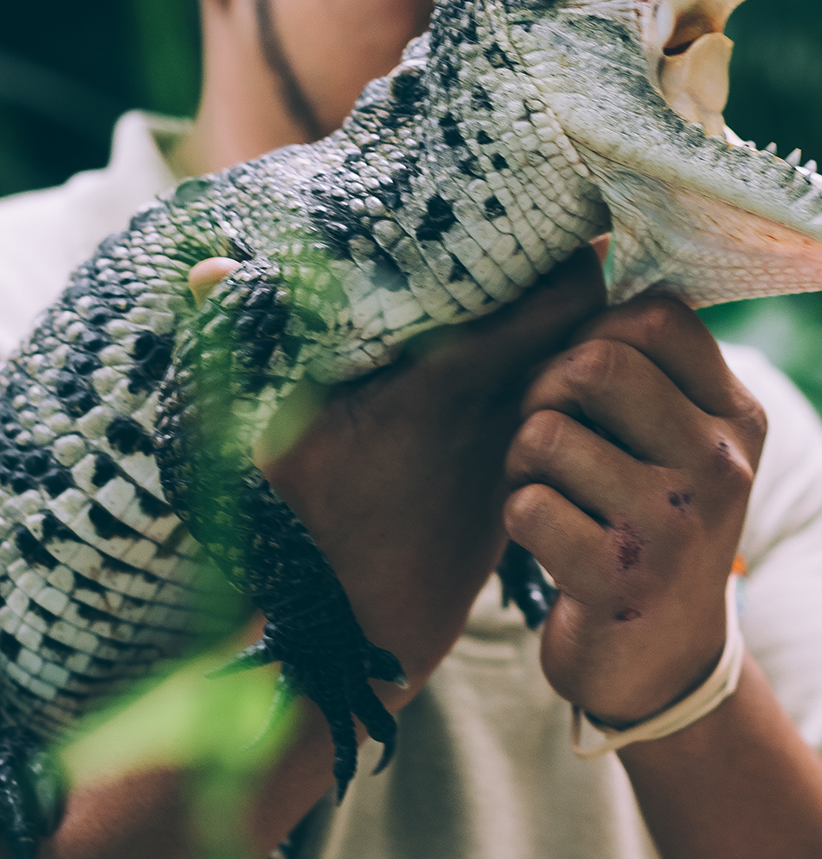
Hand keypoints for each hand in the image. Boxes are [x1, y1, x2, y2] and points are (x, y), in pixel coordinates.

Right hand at [254, 248, 605, 698]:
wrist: (354, 643)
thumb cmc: (307, 534)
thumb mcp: (268, 436)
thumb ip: (250, 341)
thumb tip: (204, 268)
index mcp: (453, 384)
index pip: (559, 295)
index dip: (572, 250)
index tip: (567, 215)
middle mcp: (501, 415)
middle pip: (580, 325)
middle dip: (577, 282)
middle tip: (566, 239)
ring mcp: (512, 456)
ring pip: (571, 374)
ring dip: (569, 339)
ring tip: (555, 294)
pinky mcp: (511, 493)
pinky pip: (552, 421)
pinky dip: (553, 390)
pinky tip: (535, 369)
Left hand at [503, 298, 766, 725]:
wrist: (664, 661)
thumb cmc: (652, 524)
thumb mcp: (682, 443)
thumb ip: (651, 366)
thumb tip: (587, 254)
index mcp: (739, 417)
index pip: (654, 314)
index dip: (592, 332)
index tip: (584, 380)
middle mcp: (720, 465)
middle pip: (593, 361)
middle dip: (544, 392)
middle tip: (548, 436)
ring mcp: (672, 526)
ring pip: (545, 433)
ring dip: (521, 463)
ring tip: (548, 492)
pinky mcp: (620, 581)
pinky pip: (526, 504)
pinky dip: (518, 517)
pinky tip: (548, 543)